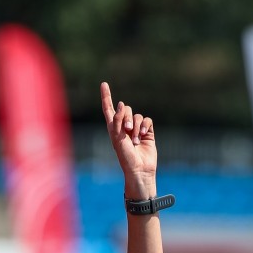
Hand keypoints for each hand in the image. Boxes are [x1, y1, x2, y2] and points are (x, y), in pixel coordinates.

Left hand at [101, 82, 156, 197]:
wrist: (139, 169)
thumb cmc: (125, 156)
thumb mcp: (118, 137)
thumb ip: (118, 120)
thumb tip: (122, 104)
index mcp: (113, 127)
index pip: (108, 108)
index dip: (106, 96)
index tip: (104, 84)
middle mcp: (124, 126)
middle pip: (127, 109)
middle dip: (128, 117)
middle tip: (127, 129)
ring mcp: (136, 129)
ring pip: (138, 116)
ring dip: (137, 127)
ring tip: (136, 140)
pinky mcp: (148, 132)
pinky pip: (147, 121)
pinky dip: (145, 127)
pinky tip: (144, 136)